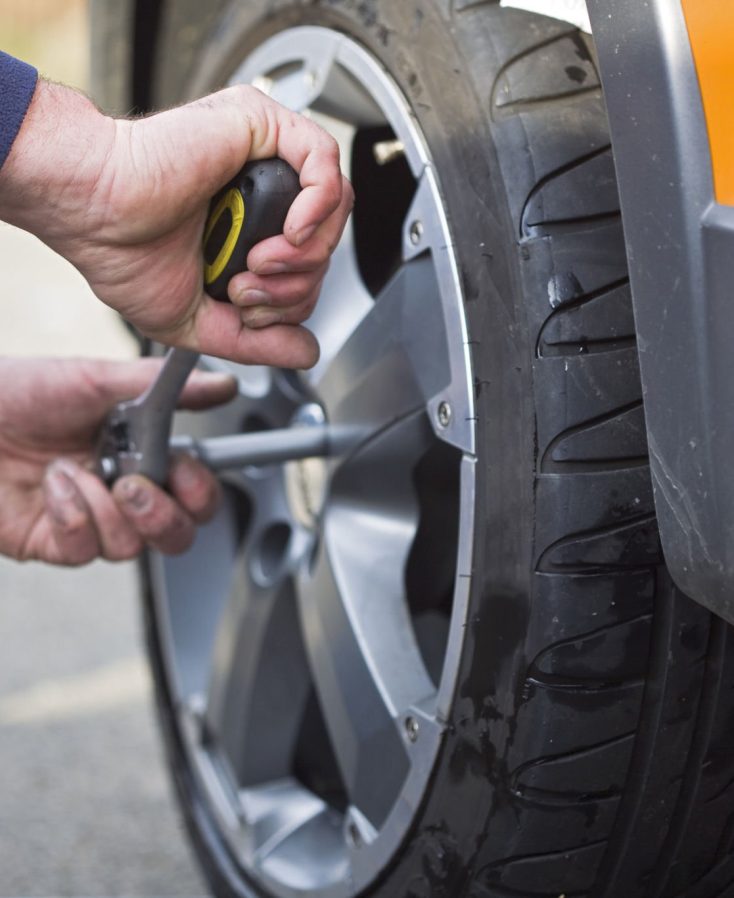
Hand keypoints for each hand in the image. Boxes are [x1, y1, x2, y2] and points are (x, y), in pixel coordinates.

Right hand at [0, 81, 353, 367]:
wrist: (91, 212)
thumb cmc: (122, 252)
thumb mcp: (199, 320)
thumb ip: (258, 341)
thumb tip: (308, 353)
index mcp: (248, 225)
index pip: (309, 263)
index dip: (294, 298)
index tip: (247, 307)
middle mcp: (259, 188)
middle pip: (327, 240)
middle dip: (298, 285)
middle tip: (248, 291)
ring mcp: (262, 154)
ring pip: (334, 206)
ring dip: (306, 254)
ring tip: (258, 266)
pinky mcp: (258, 123)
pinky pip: (324, 162)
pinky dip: (319, 207)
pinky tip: (287, 233)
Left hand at [0, 358, 235, 564]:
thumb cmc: (17, 392)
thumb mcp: (96, 379)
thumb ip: (163, 386)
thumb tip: (222, 384)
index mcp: (139, 453)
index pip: (193, 493)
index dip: (198, 493)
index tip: (184, 471)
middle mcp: (118, 491)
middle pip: (175, 534)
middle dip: (162, 515)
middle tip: (134, 485)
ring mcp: (87, 519)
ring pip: (131, 546)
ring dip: (105, 508)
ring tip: (74, 470)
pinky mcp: (52, 541)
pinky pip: (84, 549)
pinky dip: (72, 516)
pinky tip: (54, 486)